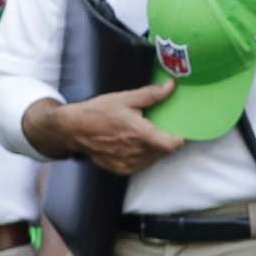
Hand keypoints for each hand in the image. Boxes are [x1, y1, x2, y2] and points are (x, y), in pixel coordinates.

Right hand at [51, 83, 185, 175]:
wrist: (72, 129)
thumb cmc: (97, 112)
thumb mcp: (125, 99)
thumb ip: (151, 94)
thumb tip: (171, 86)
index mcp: (140, 134)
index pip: (172, 144)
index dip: (182, 139)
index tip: (184, 131)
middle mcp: (135, 152)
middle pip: (164, 151)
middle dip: (167, 141)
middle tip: (164, 129)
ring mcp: (127, 162)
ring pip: (153, 159)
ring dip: (156, 149)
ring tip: (149, 136)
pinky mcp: (120, 168)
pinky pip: (141, 165)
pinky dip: (144, 157)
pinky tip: (137, 146)